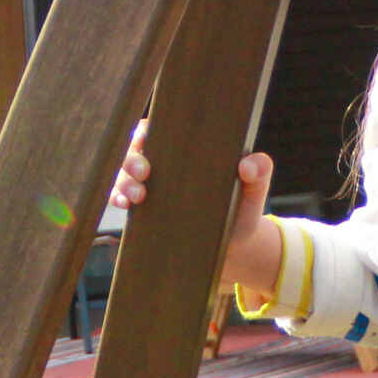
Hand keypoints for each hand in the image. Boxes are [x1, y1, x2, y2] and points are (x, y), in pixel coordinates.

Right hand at [110, 124, 283, 296]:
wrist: (234, 247)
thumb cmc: (243, 209)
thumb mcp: (255, 190)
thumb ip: (259, 172)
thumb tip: (248, 165)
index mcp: (186, 151)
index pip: (158, 131)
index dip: (146, 131)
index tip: (146, 137)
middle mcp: (164, 166)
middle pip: (135, 152)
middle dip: (132, 159)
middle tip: (143, 171)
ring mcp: (151, 187)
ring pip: (124, 175)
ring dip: (124, 181)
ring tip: (138, 195)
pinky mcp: (146, 210)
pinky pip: (122, 198)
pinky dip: (118, 198)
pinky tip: (124, 204)